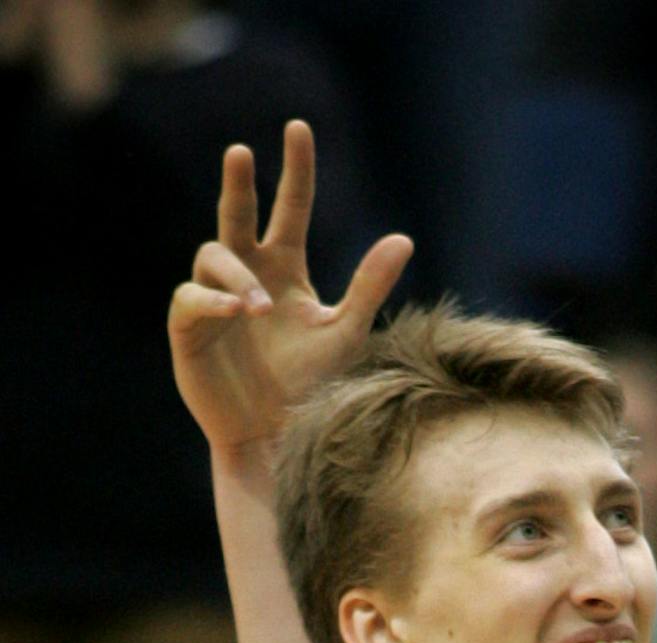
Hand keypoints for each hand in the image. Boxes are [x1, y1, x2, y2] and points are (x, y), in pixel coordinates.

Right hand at [170, 120, 411, 459]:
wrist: (279, 438)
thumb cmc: (311, 387)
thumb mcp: (346, 332)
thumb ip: (369, 286)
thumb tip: (402, 238)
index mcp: (284, 269)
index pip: (290, 207)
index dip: (295, 170)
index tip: (299, 128)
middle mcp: (247, 274)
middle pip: (238, 214)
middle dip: (238, 183)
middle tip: (240, 151)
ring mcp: (216, 297)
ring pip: (214, 255)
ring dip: (237, 274)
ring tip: (258, 306)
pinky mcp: (191, 327)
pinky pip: (194, 298)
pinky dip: (214, 299)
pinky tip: (237, 310)